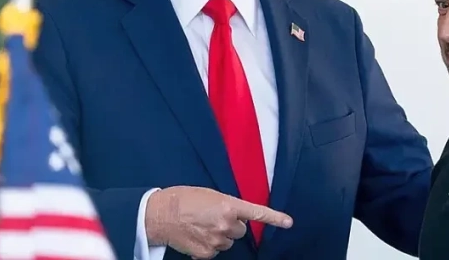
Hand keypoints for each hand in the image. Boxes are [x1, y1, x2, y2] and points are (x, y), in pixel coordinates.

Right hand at [145, 186, 292, 258]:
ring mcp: (218, 240)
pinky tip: (196, 236)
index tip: (289, 223)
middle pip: (241, 230)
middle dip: (231, 225)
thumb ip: (227, 204)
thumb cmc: (183, 199)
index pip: (257, 213)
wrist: (160, 214)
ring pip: (228, 241)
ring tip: (201, 226)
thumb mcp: (209, 194)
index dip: (275, 218)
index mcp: (229, 205)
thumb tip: (235, 215)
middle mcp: (227, 224)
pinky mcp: (207, 253)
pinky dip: (208, 246)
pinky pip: (215, 251)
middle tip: (213, 218)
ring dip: (220, 235)